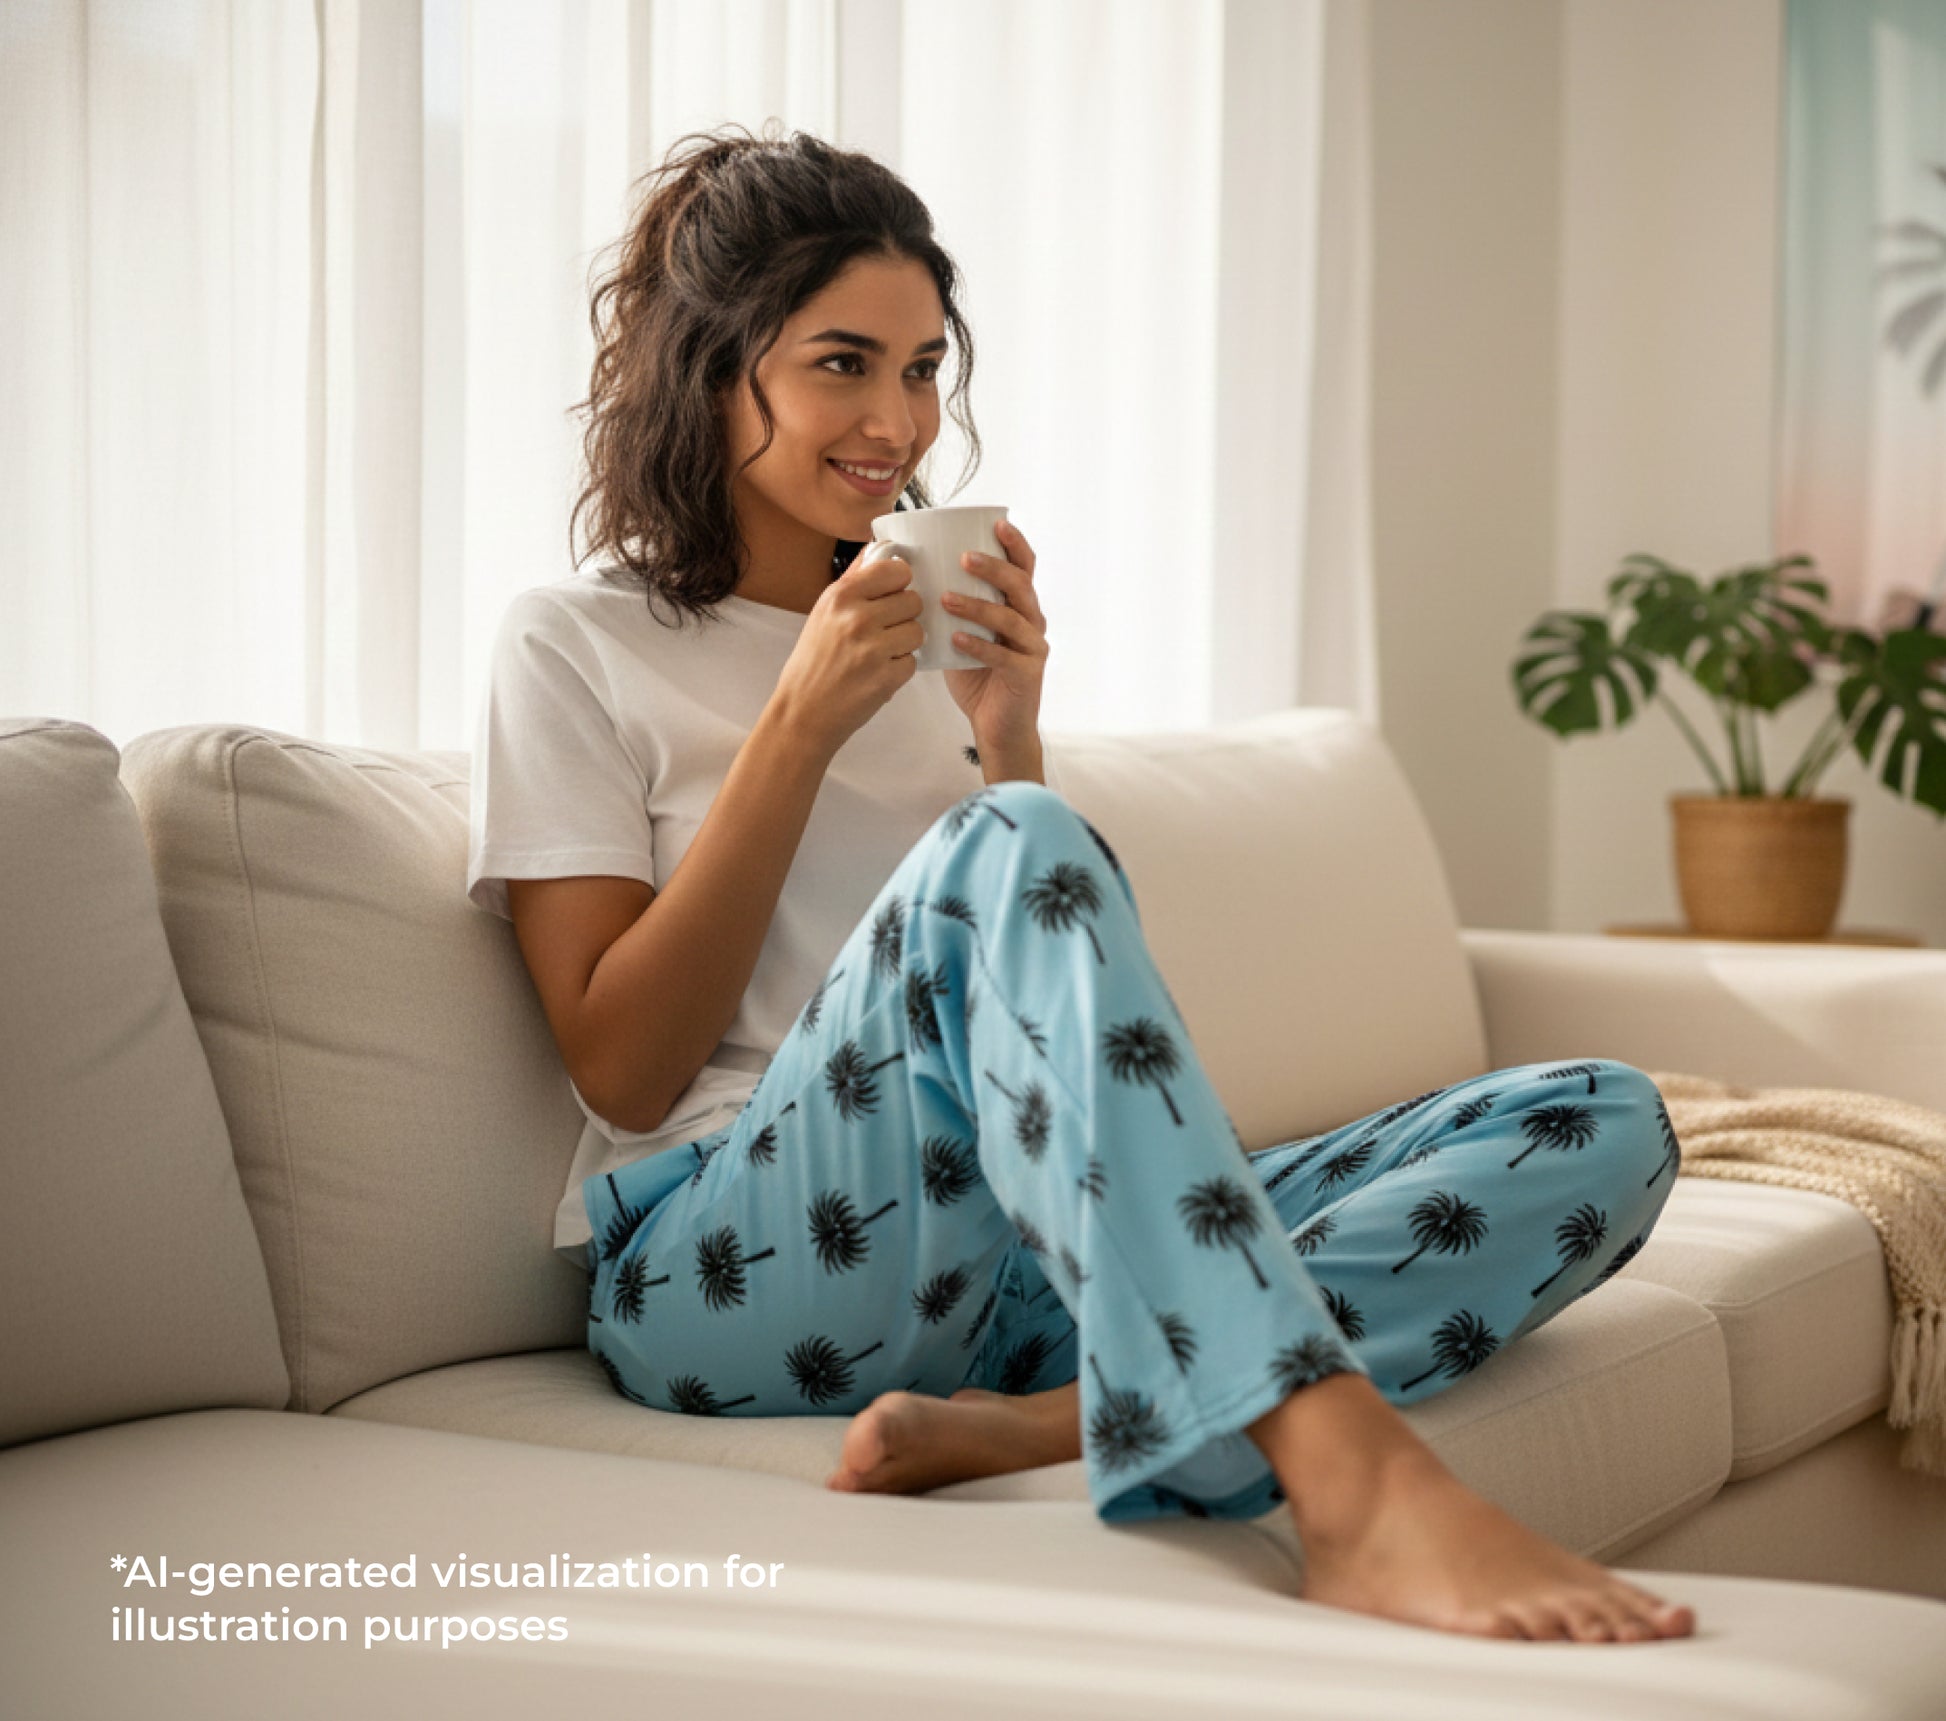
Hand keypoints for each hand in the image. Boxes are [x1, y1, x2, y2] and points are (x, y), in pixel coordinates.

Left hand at [941, 519, 1048, 758]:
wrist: (996, 727)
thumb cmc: (977, 677)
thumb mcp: (962, 632)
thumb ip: (950, 606)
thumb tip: (911, 576)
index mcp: (1019, 607)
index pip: (1025, 567)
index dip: (1015, 543)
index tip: (997, 523)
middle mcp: (1032, 623)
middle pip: (1021, 584)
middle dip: (994, 567)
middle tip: (964, 558)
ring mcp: (1033, 648)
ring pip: (1012, 617)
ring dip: (979, 605)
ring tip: (947, 599)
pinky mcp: (1026, 675)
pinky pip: (1004, 655)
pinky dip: (979, 645)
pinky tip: (956, 639)